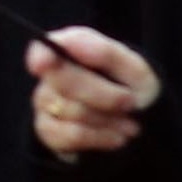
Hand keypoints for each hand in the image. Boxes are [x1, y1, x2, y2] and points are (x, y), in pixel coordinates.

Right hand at [24, 23, 160, 158]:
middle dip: (104, 95)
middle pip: (64, 82)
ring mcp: (46, 103)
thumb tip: (67, 44)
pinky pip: (70, 135)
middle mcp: (50, 75)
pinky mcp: (49, 131)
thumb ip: (104, 53)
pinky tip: (116, 137)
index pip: (43, 50)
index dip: (41, 56)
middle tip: (130, 101)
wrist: (140, 124)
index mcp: (68, 50)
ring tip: (130, 124)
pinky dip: (100, 137)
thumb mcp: (135, 70)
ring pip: (72, 111)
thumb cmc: (134, 89)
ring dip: (108, 120)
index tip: (44, 61)